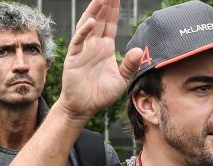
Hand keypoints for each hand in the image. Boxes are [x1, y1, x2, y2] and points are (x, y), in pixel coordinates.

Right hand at [57, 0, 143, 122]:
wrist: (84, 107)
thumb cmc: (101, 94)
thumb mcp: (121, 80)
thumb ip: (130, 65)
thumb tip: (138, 51)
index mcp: (105, 48)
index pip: (110, 24)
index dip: (113, 10)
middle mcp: (94, 45)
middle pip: (100, 20)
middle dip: (105, 5)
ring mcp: (83, 50)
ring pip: (88, 25)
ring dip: (94, 12)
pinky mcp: (74, 58)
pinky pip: (79, 41)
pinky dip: (84, 32)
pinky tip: (91, 23)